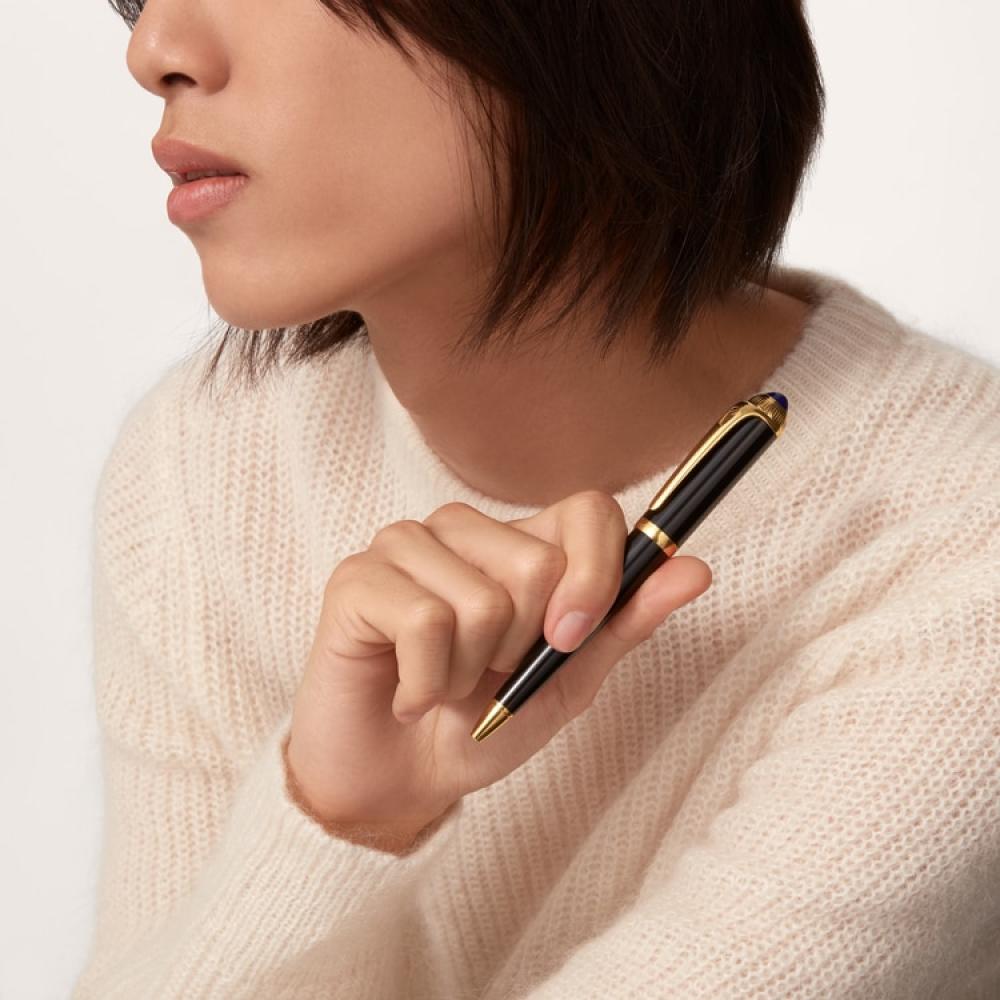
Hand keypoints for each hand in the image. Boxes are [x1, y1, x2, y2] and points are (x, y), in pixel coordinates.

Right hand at [284, 491, 711, 850]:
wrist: (402, 779)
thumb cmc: (484, 724)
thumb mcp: (569, 680)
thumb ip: (624, 621)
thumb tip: (696, 569)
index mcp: (523, 542)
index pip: (589, 509)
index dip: (597, 576)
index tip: (569, 640)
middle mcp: (465, 529)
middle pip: (537, 564)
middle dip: (522, 648)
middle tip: (484, 672)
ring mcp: (407, 544)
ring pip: (481, 600)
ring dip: (469, 672)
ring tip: (443, 683)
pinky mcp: (358, 577)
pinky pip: (423, 621)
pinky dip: (426, 684)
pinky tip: (409, 692)